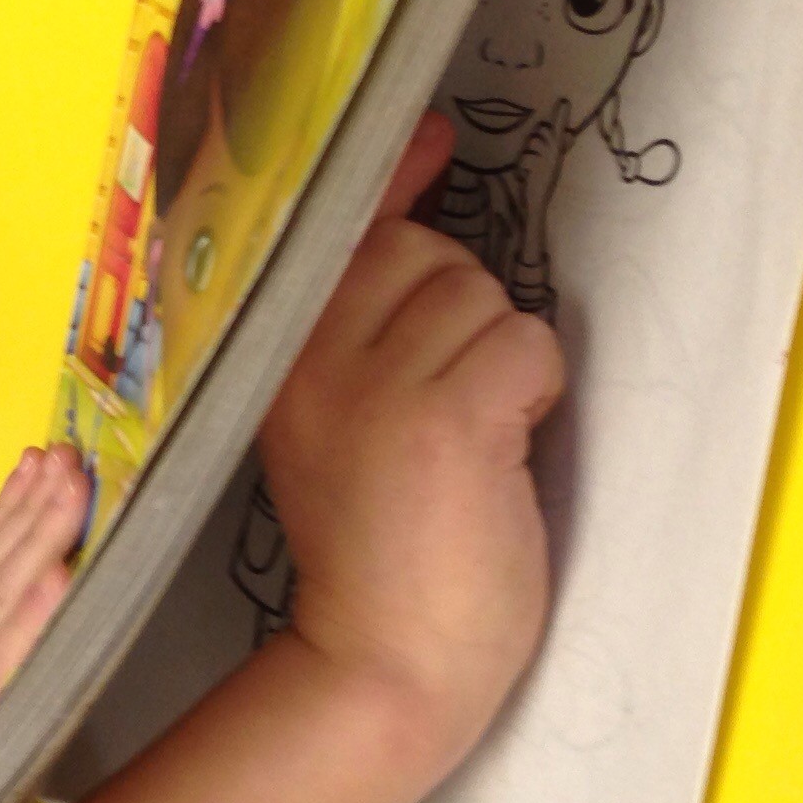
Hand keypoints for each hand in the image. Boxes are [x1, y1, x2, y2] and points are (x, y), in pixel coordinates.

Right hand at [258, 113, 560, 757]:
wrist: (382, 664)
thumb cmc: (377, 543)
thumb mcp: (336, 410)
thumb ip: (363, 302)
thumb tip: (418, 160)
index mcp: (270, 350)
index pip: (332, 223)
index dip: (388, 175)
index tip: (427, 137)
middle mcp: (307, 352)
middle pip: (428, 253)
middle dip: (464, 313)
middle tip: (443, 403)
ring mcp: (372, 384)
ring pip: (485, 299)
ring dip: (503, 362)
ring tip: (466, 440)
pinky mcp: (445, 421)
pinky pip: (526, 347)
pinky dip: (533, 394)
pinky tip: (498, 452)